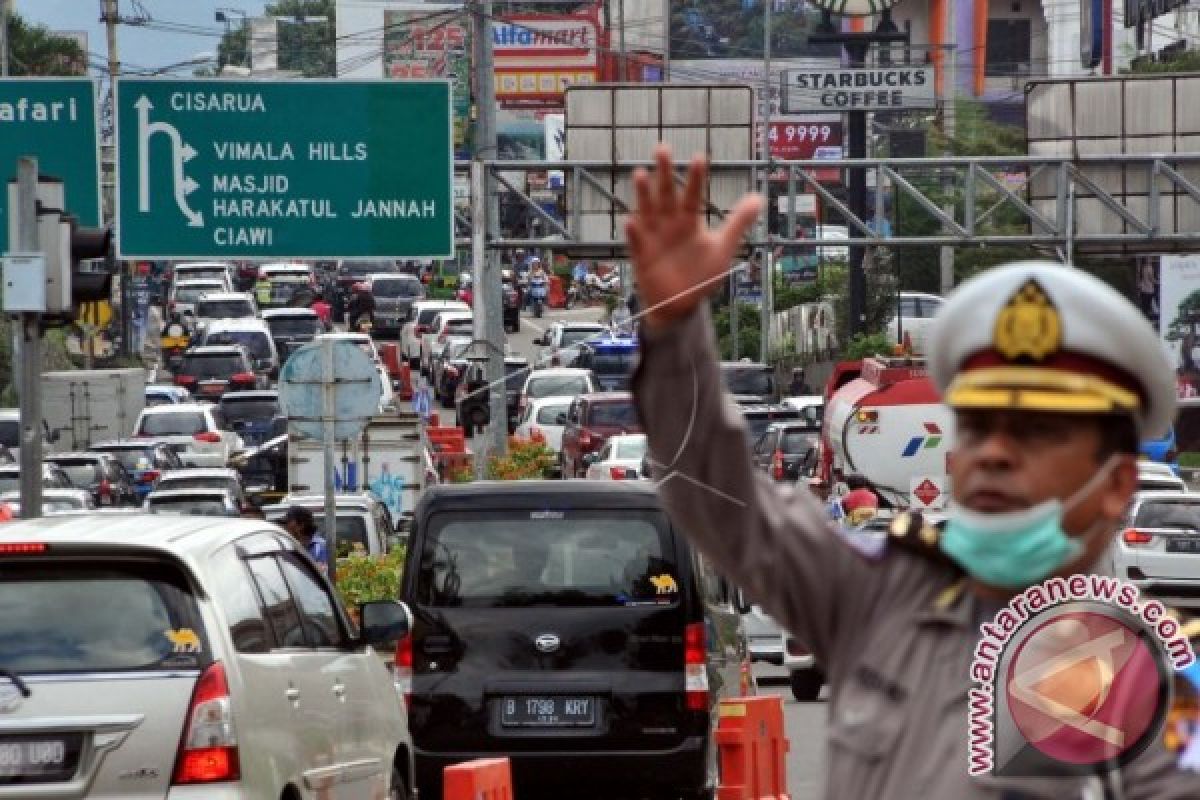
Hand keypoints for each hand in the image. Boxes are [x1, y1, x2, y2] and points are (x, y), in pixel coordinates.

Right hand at [625, 144, 762, 328]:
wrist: (681, 305)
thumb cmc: (700, 274)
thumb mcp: (723, 248)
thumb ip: (738, 222)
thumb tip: (758, 197)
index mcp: (689, 221)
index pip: (693, 195)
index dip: (696, 178)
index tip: (699, 157)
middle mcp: (669, 225)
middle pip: (667, 195)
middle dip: (664, 173)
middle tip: (662, 148)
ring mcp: (653, 238)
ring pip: (647, 211)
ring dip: (643, 194)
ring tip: (640, 174)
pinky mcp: (642, 256)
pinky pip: (636, 242)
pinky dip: (633, 232)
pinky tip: (631, 220)